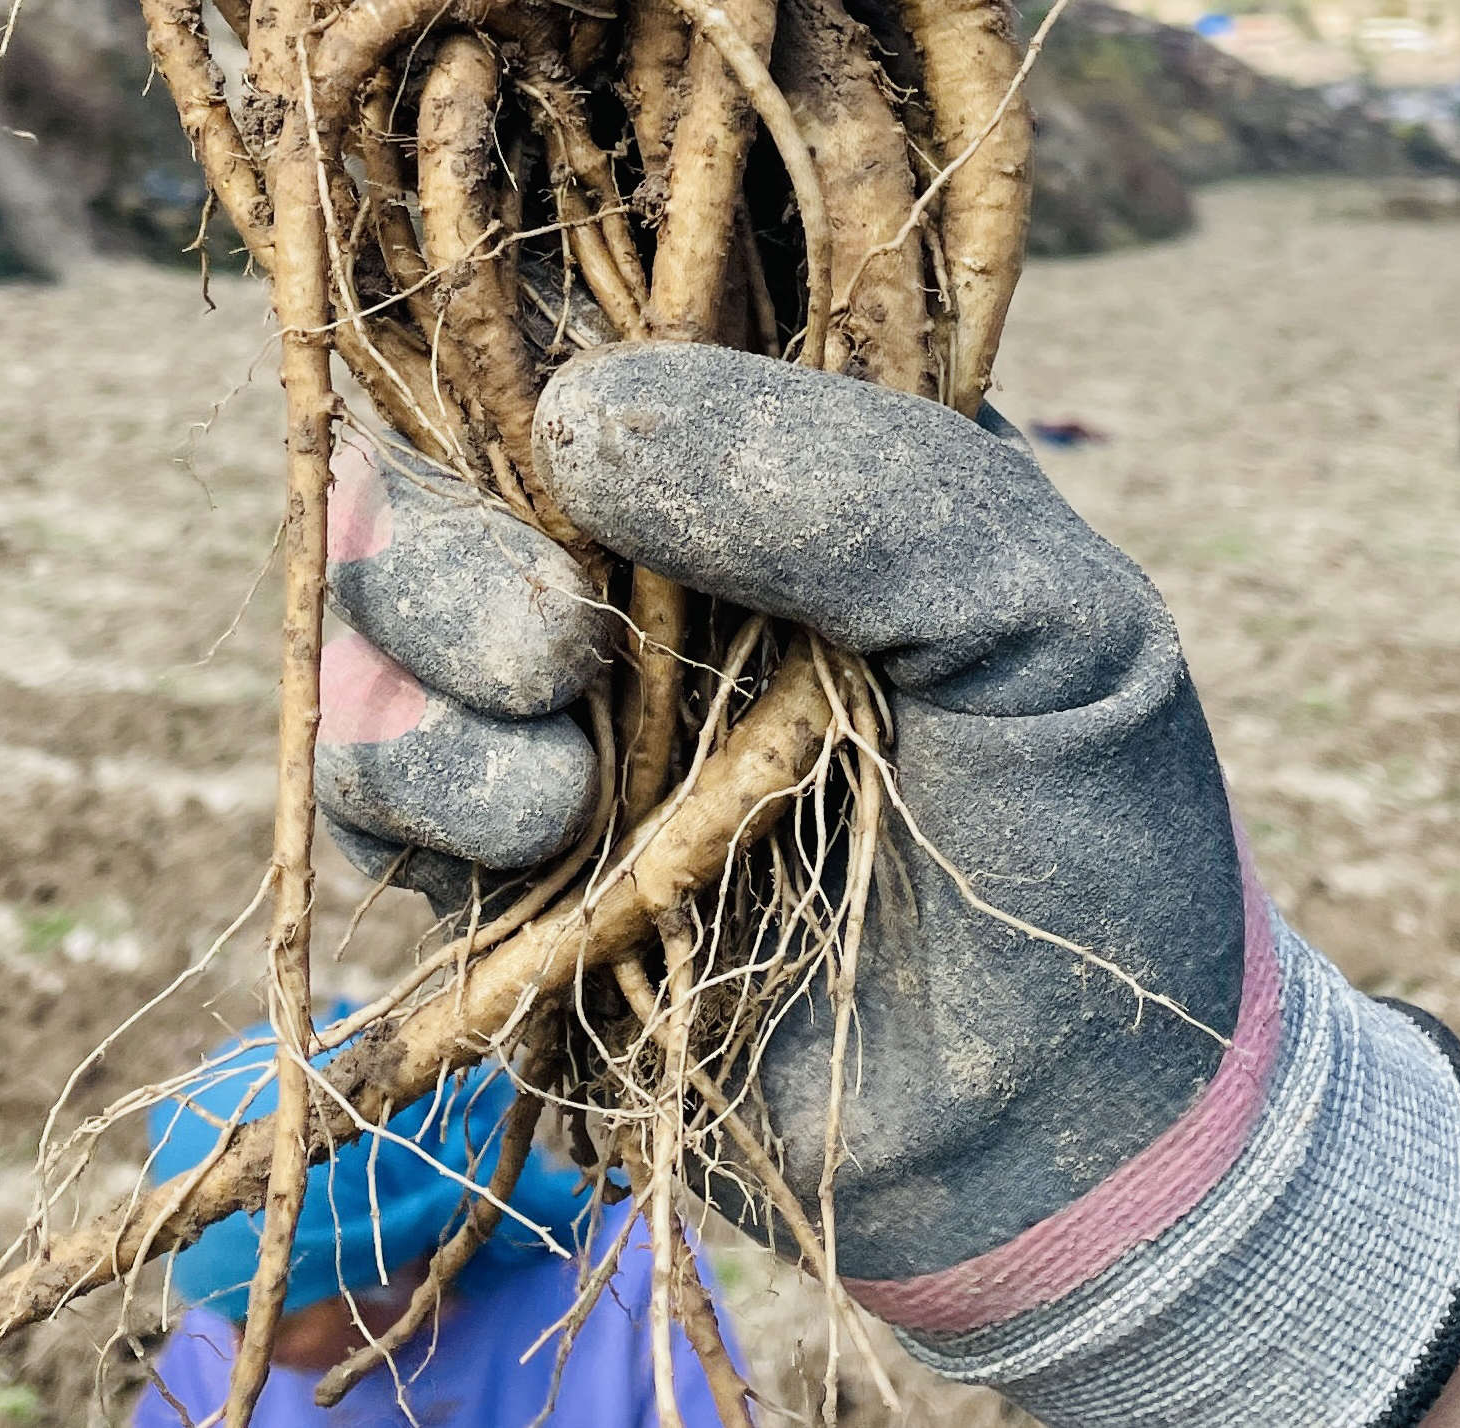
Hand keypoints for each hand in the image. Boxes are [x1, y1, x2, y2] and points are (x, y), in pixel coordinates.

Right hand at [319, 342, 1247, 1285]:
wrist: (1071, 1135)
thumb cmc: (1090, 833)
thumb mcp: (1037, 614)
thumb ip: (844, 485)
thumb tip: (581, 416)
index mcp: (769, 458)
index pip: (595, 322)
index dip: (529, 340)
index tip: (562, 436)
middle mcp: (644, 563)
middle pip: (442, 472)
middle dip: (453, 558)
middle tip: (554, 651)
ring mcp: (562, 706)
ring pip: (377, 622)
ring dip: (423, 694)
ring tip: (557, 790)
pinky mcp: (504, 857)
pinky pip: (369, 786)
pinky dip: (410, 800)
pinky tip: (529, 844)